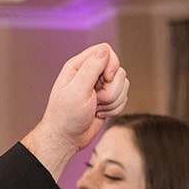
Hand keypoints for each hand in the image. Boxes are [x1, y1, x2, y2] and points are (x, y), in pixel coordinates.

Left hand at [22, 43, 130, 177]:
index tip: (107, 79)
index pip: (105, 51)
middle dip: (111, 89)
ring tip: (96, 108)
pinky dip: (114, 109)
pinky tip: (100, 113)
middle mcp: (91, 74)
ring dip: (112, 101)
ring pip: (123, 85)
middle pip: (118, 70)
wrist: (66, 139)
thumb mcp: (76, 90)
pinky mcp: (107, 100)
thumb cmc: (65, 116)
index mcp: (79, 66)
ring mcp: (100, 87)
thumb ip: (91, 68)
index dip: (111, 64)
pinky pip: (123, 98)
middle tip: (96, 100)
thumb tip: (104, 50)